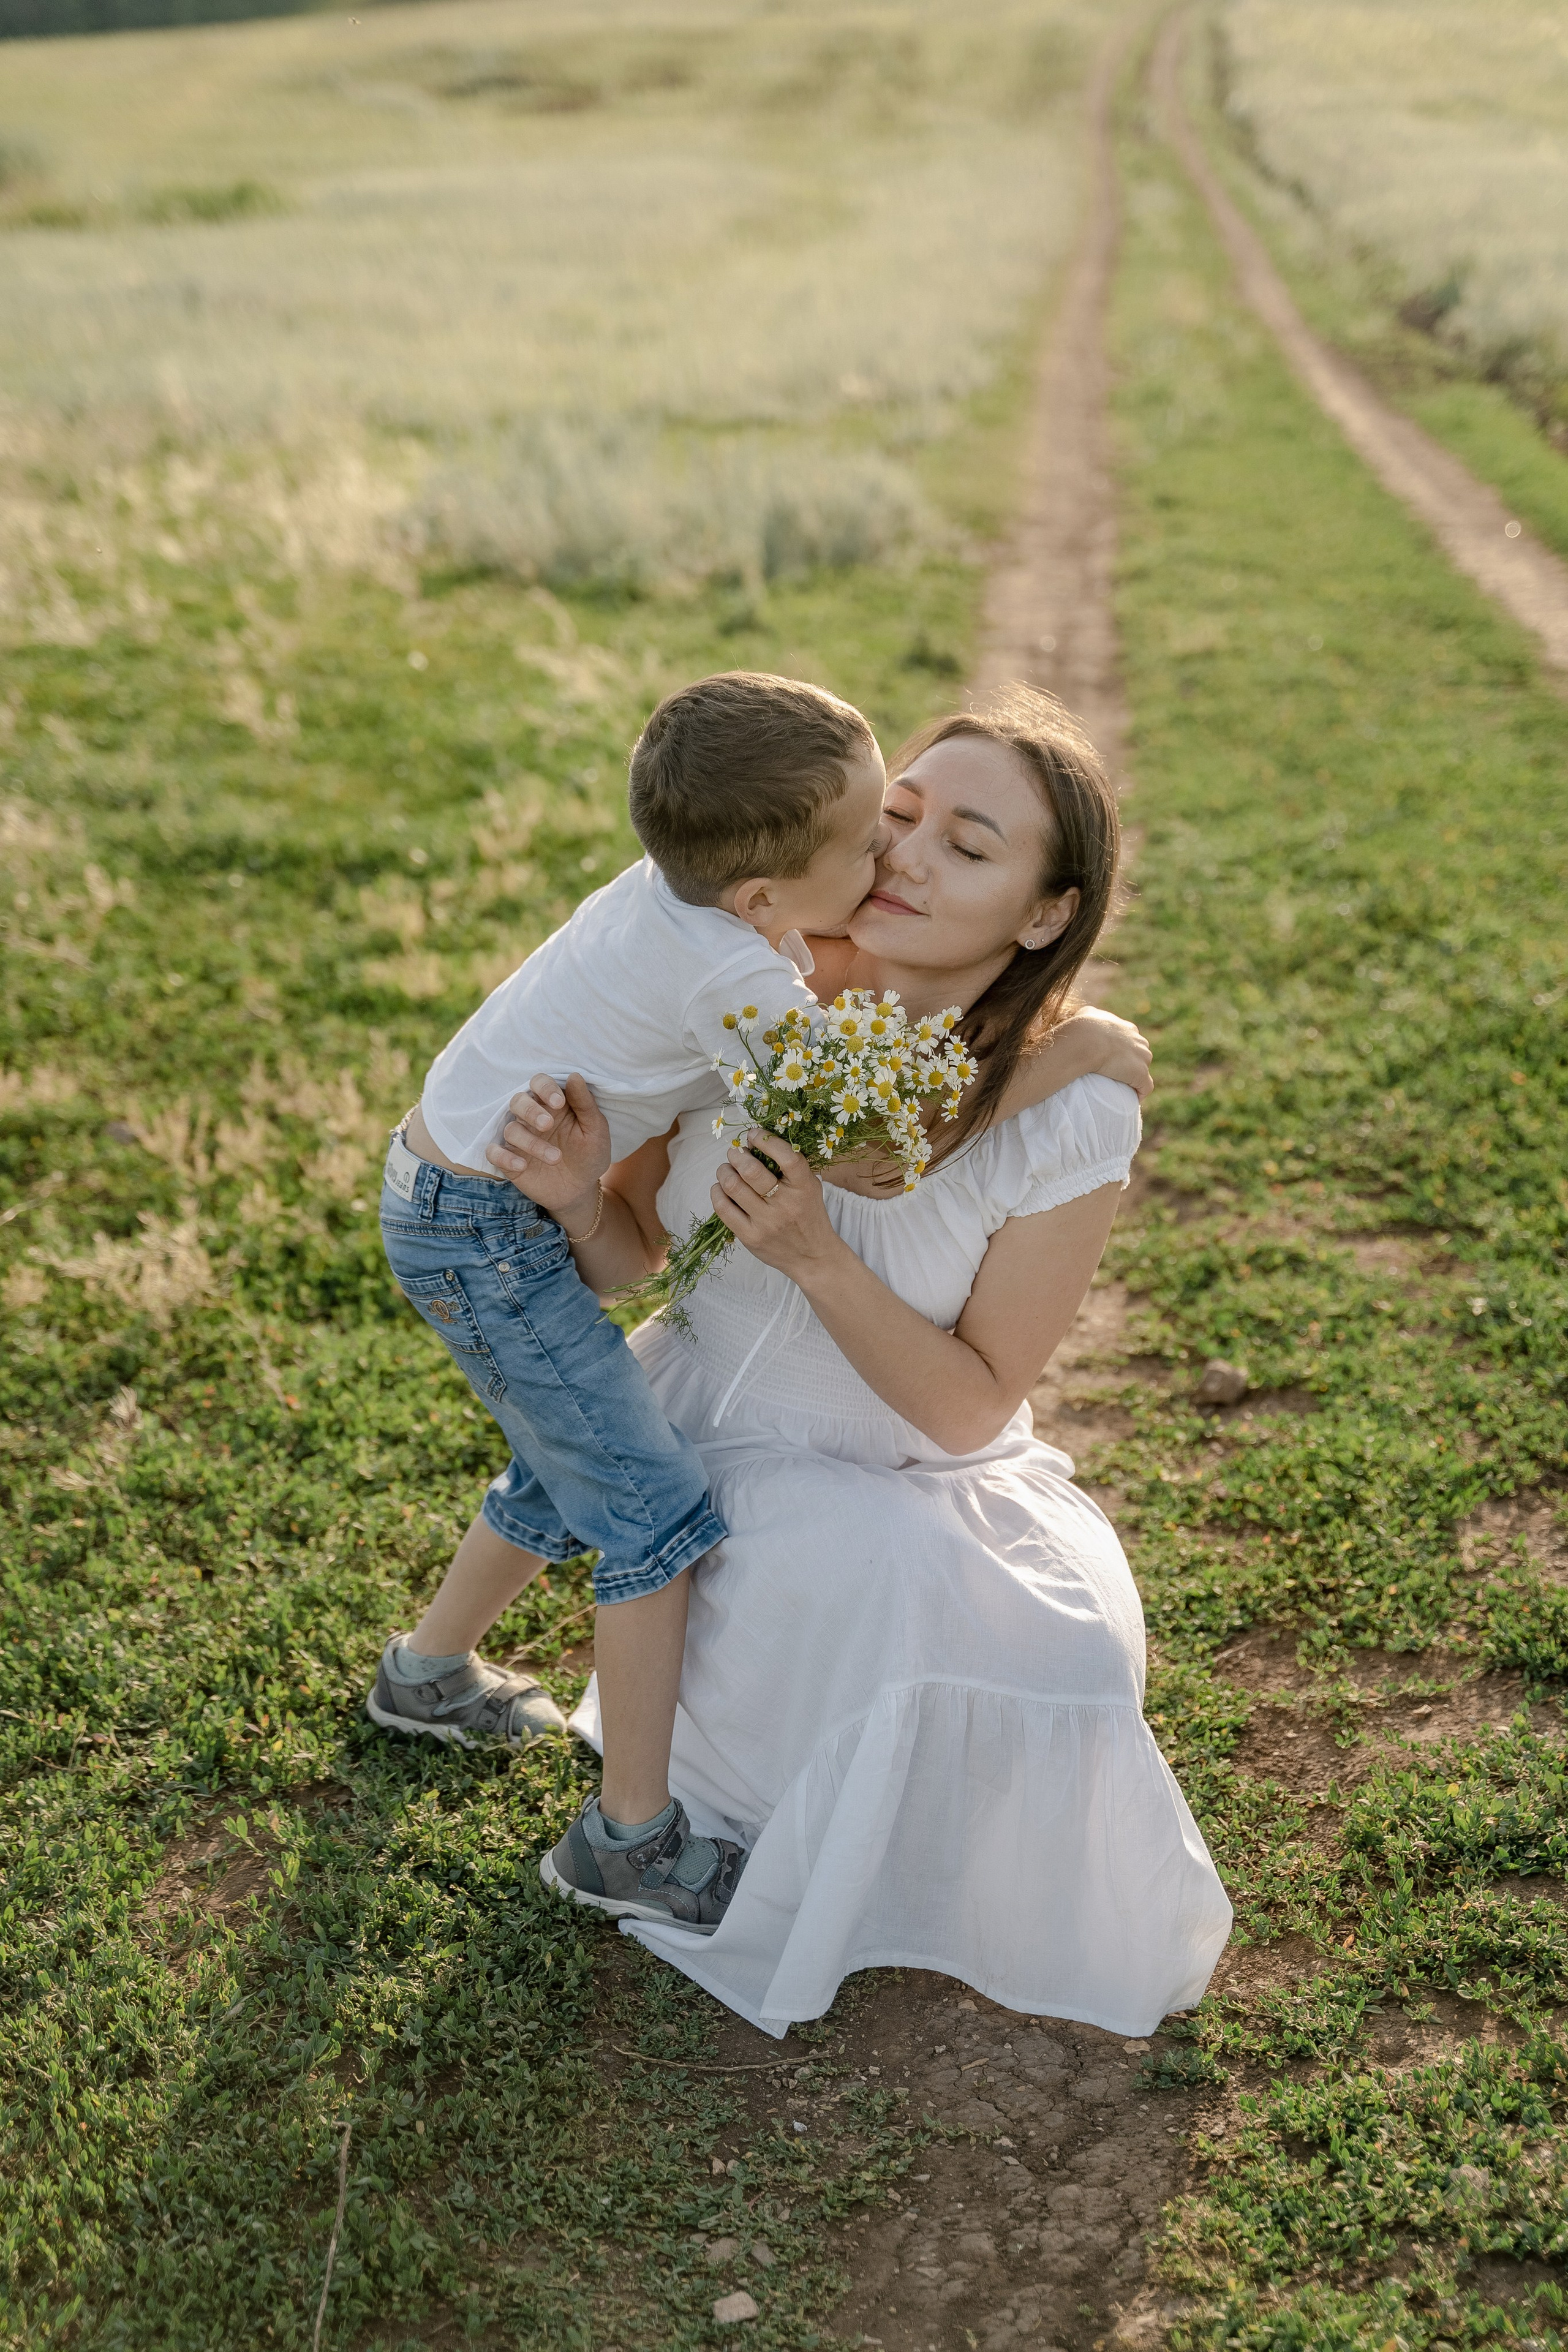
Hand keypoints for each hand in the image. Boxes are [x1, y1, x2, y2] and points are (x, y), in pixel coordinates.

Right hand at [486, 1073, 611, 1219]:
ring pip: (511, 1129)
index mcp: (552, 1104)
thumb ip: (585, 1104)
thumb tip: (574, 1076)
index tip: (559, 1102)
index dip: (545, 1088)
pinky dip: (504, 1156)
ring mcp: (519, 1139)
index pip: (539, 1083)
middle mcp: (531, 1117)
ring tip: (556, 1158)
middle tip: (548, 1125)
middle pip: (518, 1101)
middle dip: (531, 1110)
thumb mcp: (595, 1130)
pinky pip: (494, 1152)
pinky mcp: (509, 1160)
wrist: (581, 1190)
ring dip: (530, 1142)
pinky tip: (523, 1165)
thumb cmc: (590, 1154)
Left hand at [710, 1129, 841, 1278]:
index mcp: (804, 1188)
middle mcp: (785, 1205)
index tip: (754, 1134)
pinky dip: (717, 1192)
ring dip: (724, 1171)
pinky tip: (720, 1188)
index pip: (786, 1157)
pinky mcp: (750, 1237)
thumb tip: (755, 1141)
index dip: (765, 1141)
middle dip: (737, 1155)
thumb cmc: (809, 1216)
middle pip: (751, 1170)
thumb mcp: (810, 1188)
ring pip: (733, 1186)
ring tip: (726, 1169)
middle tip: (735, 1153)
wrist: (813, 1257)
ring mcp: (766, 1222)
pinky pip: (723, 1208)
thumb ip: (790, 1166)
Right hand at [1059, 1006, 1153, 1101]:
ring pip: (1143, 1070)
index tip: (1112, 1059)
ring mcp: (1142, 1058)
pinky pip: (1145, 1087)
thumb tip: (1087, 1016)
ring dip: (1134, 1078)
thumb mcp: (1087, 1013)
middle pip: (1140, 1054)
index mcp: (1128, 1028)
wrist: (1086, 1040)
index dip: (1123, 1050)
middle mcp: (1139, 1041)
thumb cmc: (1083, 1027)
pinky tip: (1132, 1098)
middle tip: (1115, 1074)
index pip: (1131, 1040)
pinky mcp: (1140, 1074)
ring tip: (1121, 1087)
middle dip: (1131, 1063)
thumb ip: (1092, 1014)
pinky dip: (1140, 1093)